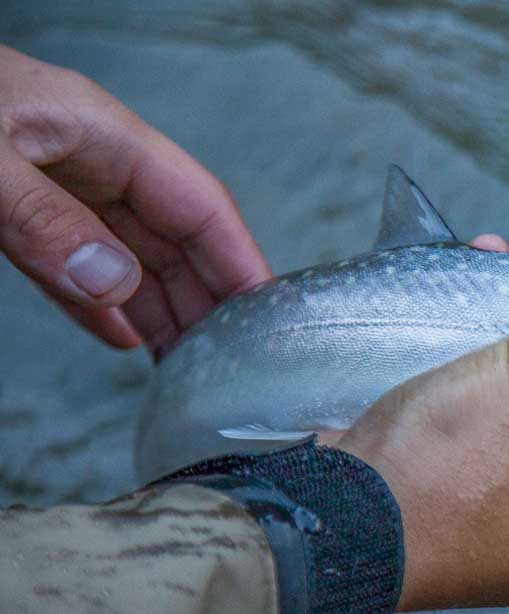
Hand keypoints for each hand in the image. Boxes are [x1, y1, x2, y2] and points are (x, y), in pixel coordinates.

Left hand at [0, 46, 269, 353]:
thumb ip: (41, 220)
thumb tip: (116, 289)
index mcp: (99, 134)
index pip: (198, 204)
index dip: (239, 260)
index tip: (269, 318)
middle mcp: (88, 163)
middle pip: (173, 239)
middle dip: (206, 299)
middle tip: (231, 367)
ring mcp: (54, 187)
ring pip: (129, 257)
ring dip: (160, 312)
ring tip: (189, 370)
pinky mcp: (17, 213)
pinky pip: (76, 265)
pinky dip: (101, 305)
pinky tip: (121, 340)